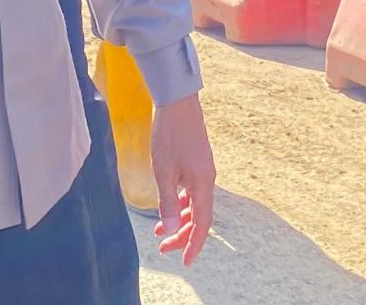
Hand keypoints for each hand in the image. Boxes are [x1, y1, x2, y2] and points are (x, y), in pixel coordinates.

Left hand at [151, 93, 217, 264]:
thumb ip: (167, 202)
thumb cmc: (170, 136)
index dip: (193, 244)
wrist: (177, 104)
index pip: (202, 224)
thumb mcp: (164, 172)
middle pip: (198, 217)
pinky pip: (190, 192)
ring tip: (159, 231)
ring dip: (178, 219)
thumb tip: (170, 229)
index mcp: (203, 185)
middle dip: (182, 235)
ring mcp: (202, 172)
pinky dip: (179, 203)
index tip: (185, 262)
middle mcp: (207, 181)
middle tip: (163, 247)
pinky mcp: (196, 164)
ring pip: (194, 205)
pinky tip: (167, 205)